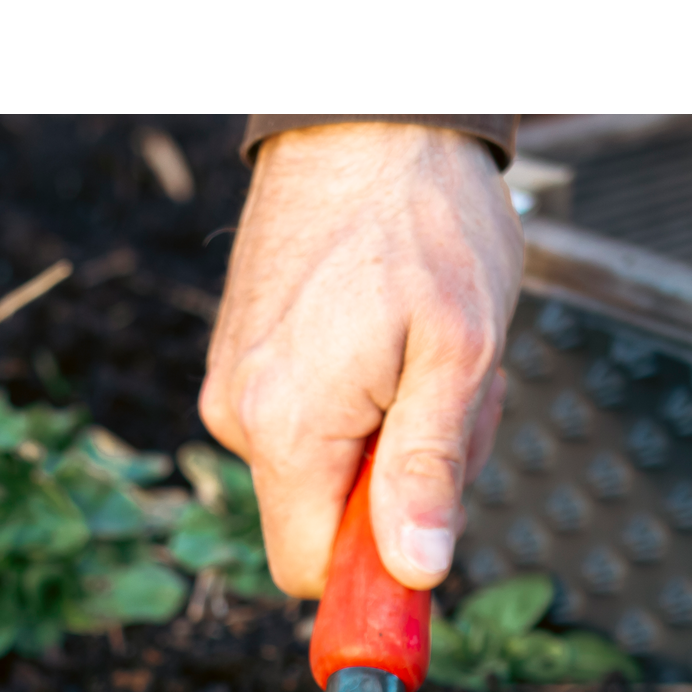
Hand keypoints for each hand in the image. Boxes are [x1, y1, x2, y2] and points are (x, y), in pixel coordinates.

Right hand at [199, 123, 523, 596]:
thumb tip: (415, 571)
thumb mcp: (459, 352)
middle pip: (322, 521)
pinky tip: (386, 342)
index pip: (310, 569)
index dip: (375, 572)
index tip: (427, 547)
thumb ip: (431, 469)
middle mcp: (238, 417)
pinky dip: (358, 405)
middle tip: (449, 402)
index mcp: (286, 426)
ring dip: (386, 440)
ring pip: (320, 473)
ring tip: (421, 357)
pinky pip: (304, 426)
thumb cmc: (421, 217)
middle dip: (395, 490)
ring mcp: (232, 388)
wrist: (365, 119)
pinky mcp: (239, 363)